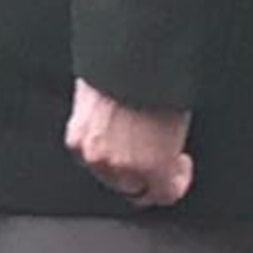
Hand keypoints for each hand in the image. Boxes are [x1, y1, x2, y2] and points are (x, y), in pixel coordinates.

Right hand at [64, 78, 193, 207]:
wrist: (127, 57)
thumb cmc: (157, 83)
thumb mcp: (176, 128)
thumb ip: (167, 155)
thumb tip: (162, 160)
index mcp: (154, 167)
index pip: (164, 194)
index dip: (173, 180)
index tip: (175, 167)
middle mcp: (122, 167)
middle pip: (132, 188)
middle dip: (143, 173)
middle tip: (150, 152)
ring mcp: (94, 154)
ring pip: (106, 174)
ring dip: (117, 161)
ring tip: (127, 136)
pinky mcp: (75, 138)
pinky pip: (87, 154)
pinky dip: (97, 145)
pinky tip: (108, 128)